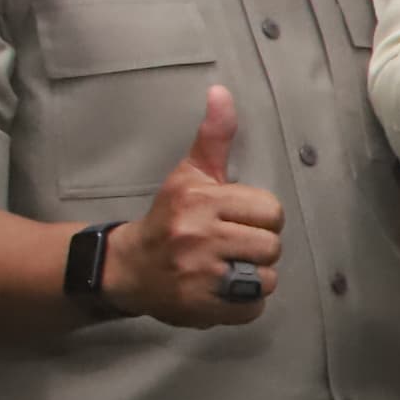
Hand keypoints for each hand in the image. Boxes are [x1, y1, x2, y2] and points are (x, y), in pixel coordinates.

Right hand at [103, 85, 285, 327]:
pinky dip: (243, 304)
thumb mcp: (190, 175)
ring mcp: (197, 274)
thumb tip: (221, 91)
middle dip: (258, 248)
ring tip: (227, 269)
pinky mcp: (198, 306)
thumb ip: (213, 137)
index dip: (260, 218)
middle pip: (272, 246)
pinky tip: (222, 291)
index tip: (236, 220)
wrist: (127, 267)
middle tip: (231, 247)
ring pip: (266, 278)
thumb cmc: (168, 218)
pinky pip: (251, 308)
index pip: (271, 210)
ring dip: (253, 278)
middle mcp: (197, 235)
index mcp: (200, 200)